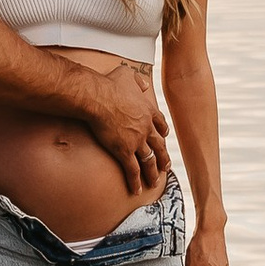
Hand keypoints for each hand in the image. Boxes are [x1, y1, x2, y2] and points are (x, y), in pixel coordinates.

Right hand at [76, 58, 171, 197]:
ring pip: (149, 161)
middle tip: (166, 167)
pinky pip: (133, 170)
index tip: (165, 137)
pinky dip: (135, 181)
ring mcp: (137, 141)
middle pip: (159, 146)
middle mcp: (146, 128)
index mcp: (147, 110)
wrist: (98, 97)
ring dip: (152, 173)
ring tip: (155, 183)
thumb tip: (144, 83)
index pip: (160, 124)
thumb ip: (138, 80)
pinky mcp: (124, 151)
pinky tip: (137, 190)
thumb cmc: (109, 84)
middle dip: (163, 158)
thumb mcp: (128, 75)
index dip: (163, 132)